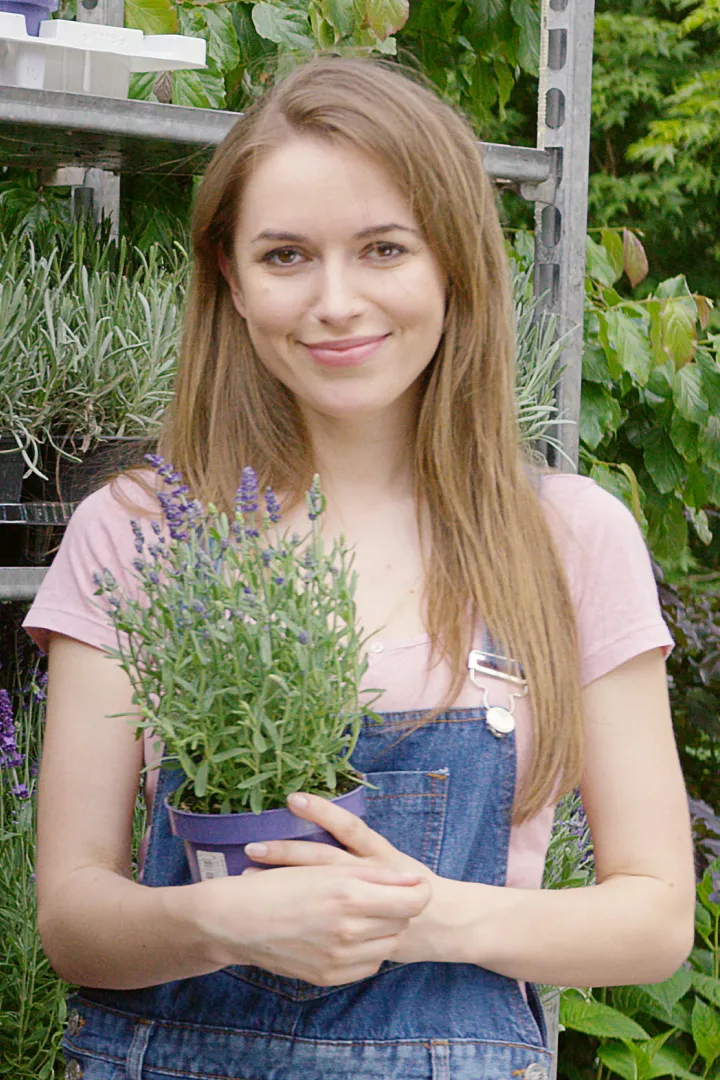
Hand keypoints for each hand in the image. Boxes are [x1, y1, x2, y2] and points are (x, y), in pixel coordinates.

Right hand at [240, 792, 460, 965]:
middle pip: (403, 922)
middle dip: (399, 907)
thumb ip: (376, 876)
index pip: (413, 900)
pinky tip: (346, 934)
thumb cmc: (280, 884)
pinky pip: (368, 965)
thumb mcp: (328, 869)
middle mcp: (349, 931)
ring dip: (383, 929)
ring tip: (360, 913)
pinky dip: (365, 950)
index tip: (413, 884)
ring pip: (388, 945)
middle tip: (381, 895)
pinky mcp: (330, 977)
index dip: (418, 891)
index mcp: (350, 896)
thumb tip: (414, 881)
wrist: (237, 921)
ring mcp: (340, 959)